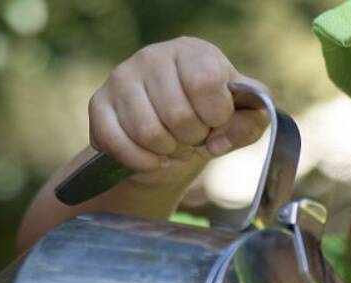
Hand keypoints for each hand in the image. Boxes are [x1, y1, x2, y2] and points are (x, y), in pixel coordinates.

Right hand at [88, 37, 271, 184]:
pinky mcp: (99, 104)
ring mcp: (122, 78)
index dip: (216, 115)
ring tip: (174, 147)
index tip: (217, 121)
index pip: (205, 83)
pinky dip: (141, 162)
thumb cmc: (210, 118)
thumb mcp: (242, 118)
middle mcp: (153, 57)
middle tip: (193, 139)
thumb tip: (220, 139)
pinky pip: (118, 144)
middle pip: (177, 115)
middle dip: (192, 140)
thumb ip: (251, 122)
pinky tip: (152, 158)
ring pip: (147, 133)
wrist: (170, 132)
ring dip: (167, 153)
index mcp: (192, 52)